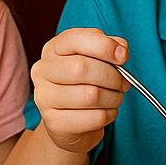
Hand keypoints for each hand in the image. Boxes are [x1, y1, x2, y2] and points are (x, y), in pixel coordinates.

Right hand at [30, 28, 128, 153]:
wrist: (69, 124)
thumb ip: (107, 48)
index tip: (122, 56)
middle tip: (123, 83)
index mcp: (52, 50)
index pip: (73, 40)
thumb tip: (121, 48)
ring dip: (113, 97)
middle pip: (82, 68)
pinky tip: (107, 112)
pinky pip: (94, 117)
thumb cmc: (84, 85)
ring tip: (115, 97)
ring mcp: (45, 98)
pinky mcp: (56, 123)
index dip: (102, 45)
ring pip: (91, 95)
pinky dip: (110, 114)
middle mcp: (43, 71)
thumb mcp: (93, 60)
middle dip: (112, 76)